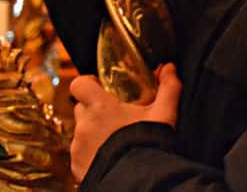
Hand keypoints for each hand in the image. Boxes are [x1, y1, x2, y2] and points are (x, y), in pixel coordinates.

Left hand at [69, 64, 181, 181]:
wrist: (137, 179)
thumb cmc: (148, 143)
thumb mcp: (164, 113)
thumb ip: (168, 87)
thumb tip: (170, 68)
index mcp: (100, 107)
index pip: (80, 84)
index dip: (88, 83)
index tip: (99, 87)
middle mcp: (84, 125)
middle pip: (81, 108)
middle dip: (95, 109)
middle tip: (115, 115)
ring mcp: (78, 147)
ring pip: (81, 131)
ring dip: (94, 132)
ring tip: (115, 140)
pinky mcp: (76, 166)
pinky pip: (80, 153)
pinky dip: (91, 152)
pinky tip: (110, 155)